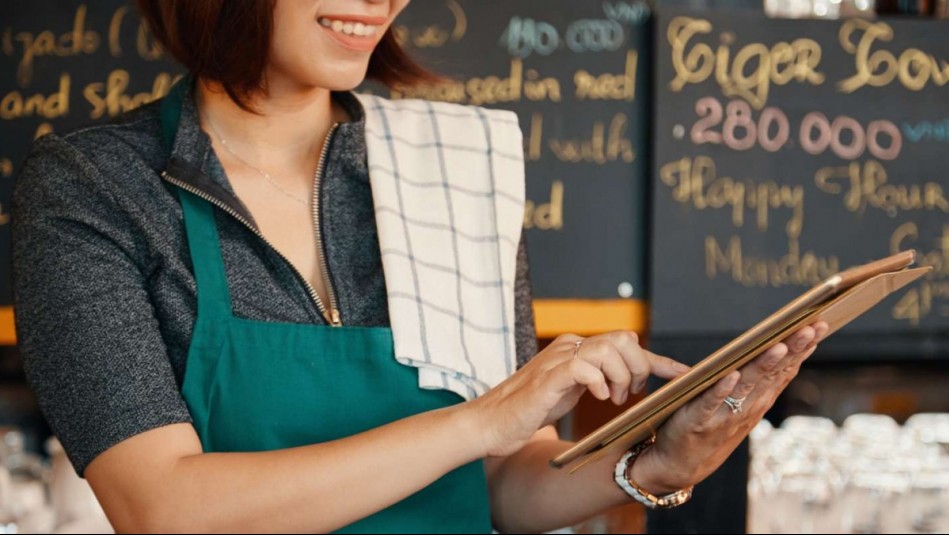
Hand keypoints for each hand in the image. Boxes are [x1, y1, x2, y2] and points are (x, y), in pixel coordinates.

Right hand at [467, 332, 689, 457]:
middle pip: (623, 338)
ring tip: (613, 398)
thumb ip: (596, 379)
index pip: (625, 342)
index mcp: (576, 348)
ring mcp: (558, 358)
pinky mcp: (548, 376)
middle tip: (629, 393)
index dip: (658, 359)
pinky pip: (585, 367)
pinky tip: (599, 398)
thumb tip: (630, 379)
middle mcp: (570, 346)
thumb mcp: (572, 391)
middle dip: (638, 367)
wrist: (491, 423)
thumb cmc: (530, 410)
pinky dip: (599, 382)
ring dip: (621, 376)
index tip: (684, 373)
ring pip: (609, 349)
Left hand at [630, 321, 829, 493]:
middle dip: (792, 349)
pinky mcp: (698, 421)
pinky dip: (722, 390)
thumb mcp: (743, 403)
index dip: (802, 348)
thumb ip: (760, 379)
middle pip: (773, 374)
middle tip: (810, 327)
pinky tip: (732, 375)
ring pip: (747, 387)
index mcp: (758, 400)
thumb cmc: (713, 427)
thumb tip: (783, 347)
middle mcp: (747, 407)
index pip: (785, 370)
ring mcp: (724, 415)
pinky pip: (711, 403)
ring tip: (779, 346)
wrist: (682, 464)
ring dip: (763, 366)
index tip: (818, 325)